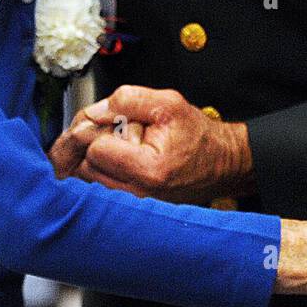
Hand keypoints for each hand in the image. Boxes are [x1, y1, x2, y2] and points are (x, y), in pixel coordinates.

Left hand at [48, 85, 253, 202]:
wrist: (221, 163)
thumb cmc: (197, 136)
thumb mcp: (168, 103)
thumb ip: (129, 100)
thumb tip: (95, 111)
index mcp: (148, 170)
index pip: (95, 150)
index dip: (101, 129)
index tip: (115, 122)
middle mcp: (138, 194)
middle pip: (86, 167)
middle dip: (95, 143)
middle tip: (118, 132)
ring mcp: (133, 204)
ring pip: (88, 178)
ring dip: (98, 157)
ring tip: (123, 145)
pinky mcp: (130, 206)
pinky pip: (99, 186)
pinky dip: (103, 169)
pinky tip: (121, 157)